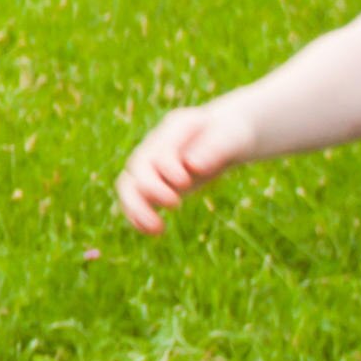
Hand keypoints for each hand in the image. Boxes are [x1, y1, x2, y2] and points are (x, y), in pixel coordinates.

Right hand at [113, 98, 256, 234]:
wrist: (226, 137)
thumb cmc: (231, 135)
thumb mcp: (231, 137)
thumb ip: (213, 148)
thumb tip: (193, 166)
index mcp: (174, 128)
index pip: (158, 149)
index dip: (166, 168)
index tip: (186, 182)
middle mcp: (156, 146)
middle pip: (136, 167)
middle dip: (149, 189)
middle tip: (175, 205)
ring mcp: (152, 165)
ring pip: (129, 186)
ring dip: (137, 208)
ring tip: (156, 229)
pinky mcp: (155, 183)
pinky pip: (136, 200)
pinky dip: (139, 217)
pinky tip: (154, 232)